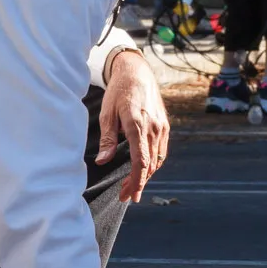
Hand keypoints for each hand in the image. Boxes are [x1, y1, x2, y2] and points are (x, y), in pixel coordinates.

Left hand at [100, 47, 168, 201]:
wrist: (137, 71)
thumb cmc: (118, 91)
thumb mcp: (106, 113)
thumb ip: (107, 139)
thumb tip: (102, 161)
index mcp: (137, 124)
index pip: (141, 161)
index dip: (136, 181)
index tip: (129, 195)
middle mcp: (153, 127)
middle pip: (150, 164)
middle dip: (138, 183)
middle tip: (126, 196)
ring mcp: (161, 127)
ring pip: (157, 160)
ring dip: (146, 175)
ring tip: (132, 186)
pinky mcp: (164, 125)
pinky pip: (161, 150)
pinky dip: (153, 163)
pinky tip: (144, 170)